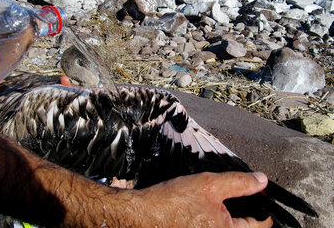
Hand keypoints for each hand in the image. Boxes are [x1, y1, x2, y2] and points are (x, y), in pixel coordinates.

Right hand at [134, 172, 272, 227]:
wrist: (143, 216)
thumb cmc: (172, 203)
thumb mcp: (209, 185)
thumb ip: (239, 183)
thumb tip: (261, 181)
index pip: (262, 224)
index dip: (262, 205)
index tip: (256, 193)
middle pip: (246, 227)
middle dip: (244, 211)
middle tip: (233, 197)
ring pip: (228, 227)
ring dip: (228, 216)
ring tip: (214, 203)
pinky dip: (214, 220)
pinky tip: (203, 210)